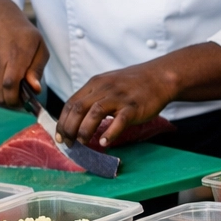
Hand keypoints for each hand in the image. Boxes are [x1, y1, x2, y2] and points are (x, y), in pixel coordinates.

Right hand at [0, 0, 48, 106]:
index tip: (25, 101)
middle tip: (21, 96)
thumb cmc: (23, 35)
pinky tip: (2, 76)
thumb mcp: (40, 48)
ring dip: (3, 94)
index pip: (10, 84)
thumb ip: (37, 70)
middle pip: (0, 93)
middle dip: (12, 101)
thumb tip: (35, 89)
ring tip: (13, 84)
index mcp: (15, 55)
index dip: (16, 98)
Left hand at [56, 62, 178, 147]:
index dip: (62, 121)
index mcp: (95, 83)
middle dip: (69, 128)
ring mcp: (119, 97)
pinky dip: (110, 132)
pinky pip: (119, 121)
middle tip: (68, 143)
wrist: (160, 77)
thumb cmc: (133, 84)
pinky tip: (104, 142)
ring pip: (94, 113)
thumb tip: (77, 118)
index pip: (71, 103)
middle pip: (78, 108)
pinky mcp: (134, 107)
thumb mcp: (108, 84)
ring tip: (82, 143)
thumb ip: (93, 97)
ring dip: (84, 131)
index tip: (60, 136)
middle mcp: (104, 88)